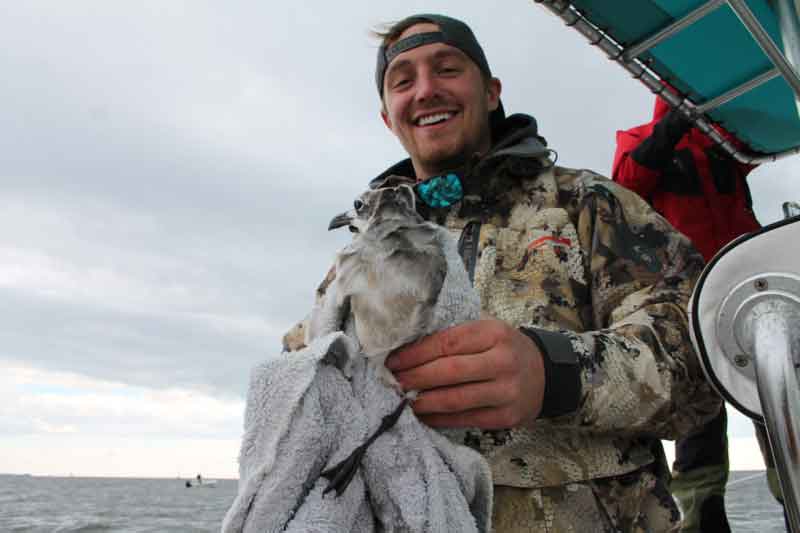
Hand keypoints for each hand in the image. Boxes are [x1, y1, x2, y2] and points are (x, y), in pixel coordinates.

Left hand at [385, 319, 544, 428]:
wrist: (543, 374)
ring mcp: (506, 392)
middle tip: (392, 381)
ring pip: (455, 400)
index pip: (447, 343)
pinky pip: (464, 420)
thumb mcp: (486, 331)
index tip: (393, 360)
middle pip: (449, 372)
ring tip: (402, 400)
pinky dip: (439, 419)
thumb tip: (408, 350)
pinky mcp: (505, 417)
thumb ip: (455, 337)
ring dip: (423, 401)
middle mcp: (502, 362)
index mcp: (494, 333)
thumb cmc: (503, 349)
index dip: (416, 353)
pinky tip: (422, 415)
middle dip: (415, 377)